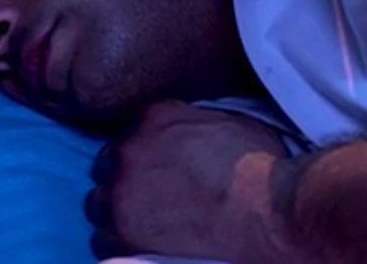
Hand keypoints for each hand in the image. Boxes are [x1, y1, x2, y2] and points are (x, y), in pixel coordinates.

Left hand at [86, 101, 293, 261]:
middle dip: (125, 181)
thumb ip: (196, 123)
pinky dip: (118, 244)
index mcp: (155, 119)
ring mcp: (122, 192)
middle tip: (150, 199)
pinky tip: (141, 247)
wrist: (267, 211)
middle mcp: (129, 150)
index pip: (130, 133)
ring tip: (144, 226)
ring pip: (99, 204)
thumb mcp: (231, 123)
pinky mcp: (122, 232)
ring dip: (117, 213)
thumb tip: (194, 134)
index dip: (143, 154)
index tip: (155, 169)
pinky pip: (103, 240)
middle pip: (108, 167)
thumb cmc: (260, 169)